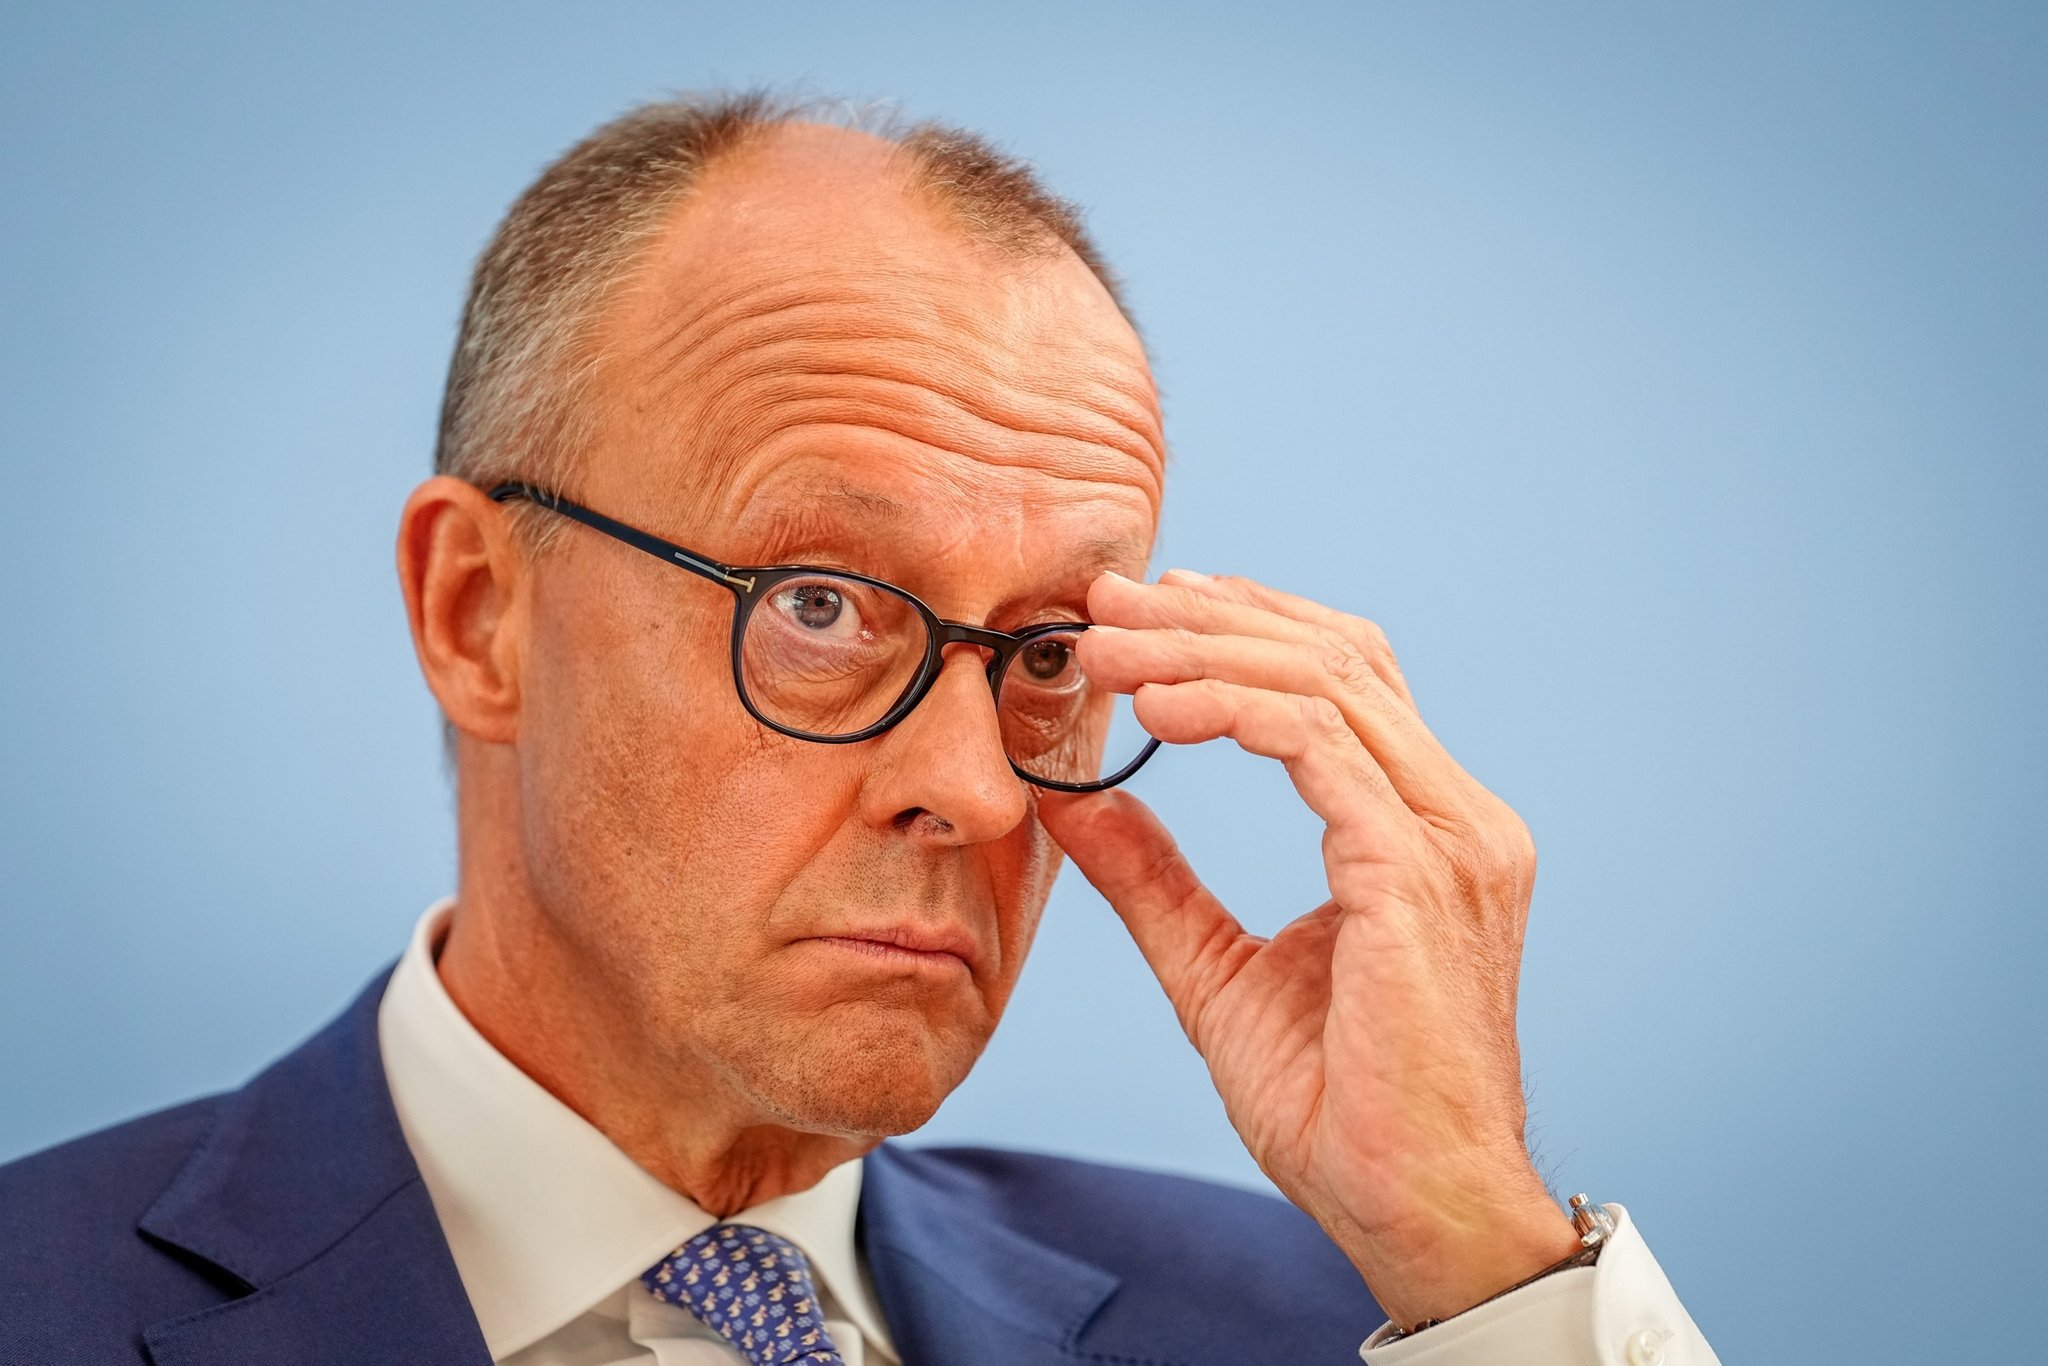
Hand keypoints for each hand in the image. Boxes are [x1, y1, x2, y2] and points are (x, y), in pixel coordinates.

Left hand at [1036, 568, 1578, 1329]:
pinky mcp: (1418, 874)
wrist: (1413, 1213)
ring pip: (1325, 681)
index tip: (1144, 611)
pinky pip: (1320, 745)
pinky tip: (1157, 709)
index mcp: (1425, 828)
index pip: (1345, 677)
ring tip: (1108, 646)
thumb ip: (1156, 879)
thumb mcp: (1220, 970)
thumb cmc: (1338, 1108)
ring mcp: (1451, 840)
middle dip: (1210, 615)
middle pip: (1335, 656)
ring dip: (1205, 648)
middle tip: (1105, 601)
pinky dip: (1232, 708)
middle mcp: (1457, 817)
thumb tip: (1080, 801)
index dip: (1244, 624)